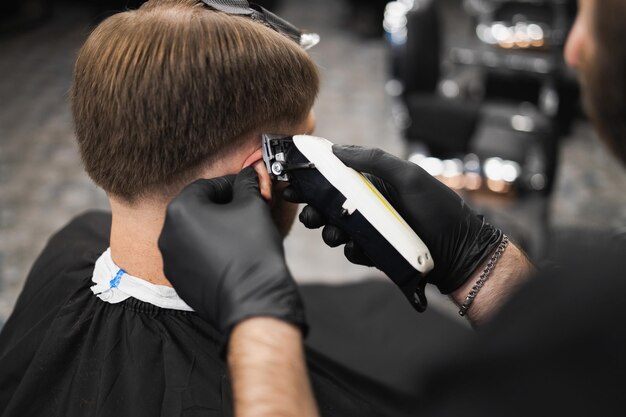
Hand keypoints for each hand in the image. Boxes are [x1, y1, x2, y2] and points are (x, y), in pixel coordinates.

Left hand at [159, 167, 305, 335]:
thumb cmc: (252, 253)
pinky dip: (208, 250)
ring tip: (239, 234)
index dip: (230, 184)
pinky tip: (231, 255)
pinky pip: (192, 256)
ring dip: (214, 228)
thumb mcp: (254, 206)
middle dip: (221, 206)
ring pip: (193, 233)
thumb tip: (249, 175)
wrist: (253, 300)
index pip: (206, 186)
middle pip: (196, 208)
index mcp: (181, 210)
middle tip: (245, 210)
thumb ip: (247, 184)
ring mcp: (170, 260)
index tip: (246, 188)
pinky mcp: (178, 280)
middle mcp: (167, 234)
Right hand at [286, 145, 502, 294]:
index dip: (313, 178)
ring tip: (335, 233)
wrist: (460, 252)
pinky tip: (358, 249)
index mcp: (374, 182)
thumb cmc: (438, 208)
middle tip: (307, 213)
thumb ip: (373, 160)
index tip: (292, 179)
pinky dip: (352, 250)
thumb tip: (336, 150)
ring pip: (337, 230)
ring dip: (329, 232)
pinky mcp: (376, 252)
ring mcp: (372, 229)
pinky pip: (354, 251)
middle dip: (312, 209)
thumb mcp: (408, 176)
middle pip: (329, 205)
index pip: (336, 177)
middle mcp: (370, 205)